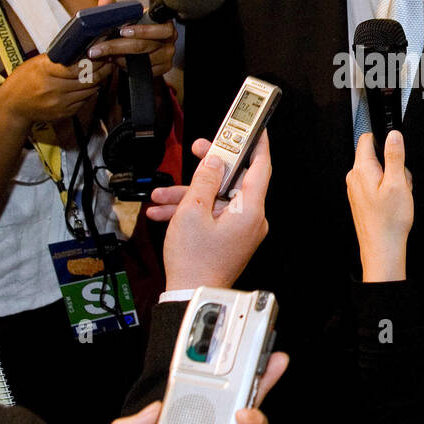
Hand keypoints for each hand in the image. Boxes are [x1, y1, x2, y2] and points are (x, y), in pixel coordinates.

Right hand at [0, 52, 108, 125]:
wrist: (13, 106)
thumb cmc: (23, 81)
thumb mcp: (37, 63)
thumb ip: (59, 58)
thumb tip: (83, 49)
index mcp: (46, 71)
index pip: (79, 66)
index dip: (96, 61)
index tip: (103, 54)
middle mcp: (54, 88)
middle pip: (88, 79)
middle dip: (103, 70)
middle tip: (109, 62)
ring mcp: (60, 103)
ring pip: (90, 91)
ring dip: (99, 81)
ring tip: (103, 71)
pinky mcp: (64, 113)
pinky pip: (85, 101)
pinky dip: (90, 92)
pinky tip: (90, 85)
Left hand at [86, 0, 177, 80]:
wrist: (143, 44)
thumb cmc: (137, 27)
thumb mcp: (128, 16)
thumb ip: (116, 8)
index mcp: (164, 22)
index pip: (155, 26)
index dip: (139, 30)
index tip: (121, 31)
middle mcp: (170, 39)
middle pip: (143, 45)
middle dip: (116, 46)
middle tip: (98, 48)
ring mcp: (167, 55)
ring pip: (142, 60)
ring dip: (120, 58)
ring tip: (105, 55)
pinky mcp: (163, 68)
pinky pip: (144, 70)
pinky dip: (128, 67)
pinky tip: (117, 62)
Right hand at [149, 131, 270, 289]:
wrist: (191, 297)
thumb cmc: (194, 262)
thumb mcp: (193, 211)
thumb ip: (205, 180)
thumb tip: (214, 160)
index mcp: (250, 210)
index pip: (260, 167)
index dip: (257, 143)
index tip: (256, 126)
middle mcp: (251, 219)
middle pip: (233, 181)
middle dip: (208, 168)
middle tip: (195, 150)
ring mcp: (241, 230)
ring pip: (217, 199)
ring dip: (189, 195)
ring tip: (162, 196)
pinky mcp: (230, 239)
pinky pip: (213, 216)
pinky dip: (192, 212)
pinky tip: (166, 212)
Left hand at [346, 130, 412, 281]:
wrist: (382, 247)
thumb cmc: (389, 221)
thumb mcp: (398, 183)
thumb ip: (395, 156)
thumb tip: (394, 135)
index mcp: (362, 169)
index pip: (367, 138)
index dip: (384, 139)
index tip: (396, 150)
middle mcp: (355, 177)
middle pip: (376, 156)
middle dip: (393, 164)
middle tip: (401, 182)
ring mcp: (356, 188)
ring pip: (378, 171)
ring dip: (392, 179)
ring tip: (398, 196)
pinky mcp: (361, 198)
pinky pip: (376, 185)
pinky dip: (387, 190)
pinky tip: (393, 203)